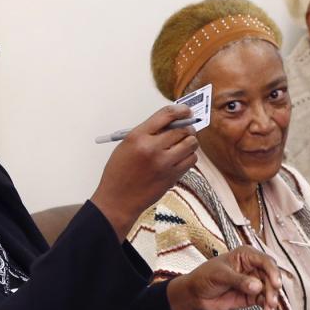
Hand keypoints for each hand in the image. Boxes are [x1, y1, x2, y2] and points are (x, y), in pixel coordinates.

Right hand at [91, 105, 197, 236]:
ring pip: (191, 144)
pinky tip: (181, 157)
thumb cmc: (120, 171)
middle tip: (187, 129)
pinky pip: (191, 160)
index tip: (187, 110)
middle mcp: (152, 148)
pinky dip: (189, 156)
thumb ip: (148, 132)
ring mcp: (164, 163)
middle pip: (183, 129)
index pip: (166, 115)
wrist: (117, 200)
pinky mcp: (172, 176)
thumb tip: (173, 122)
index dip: (181, 110)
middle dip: (188, 127)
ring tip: (183, 144)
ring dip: (190, 141)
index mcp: (138, 136)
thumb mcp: (127, 145)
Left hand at [167, 246, 279, 309]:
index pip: (265, 261)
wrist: (196, 295)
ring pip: (270, 290)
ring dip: (272, 300)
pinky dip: (268, 308)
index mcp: (246, 255)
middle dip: (273, 290)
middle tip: (271, 301)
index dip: (273, 271)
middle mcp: (253, 268)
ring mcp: (254, 282)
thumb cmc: (205, 277)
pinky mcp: (253, 296)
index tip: (276, 283)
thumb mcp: (220, 275)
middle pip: (271, 277)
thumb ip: (239, 280)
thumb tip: (257, 286)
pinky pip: (264, 301)